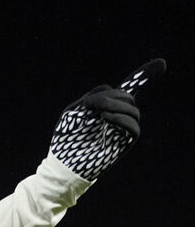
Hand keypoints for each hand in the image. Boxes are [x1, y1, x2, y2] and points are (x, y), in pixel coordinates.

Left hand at [48, 58, 166, 180]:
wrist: (63, 162)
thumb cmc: (65, 138)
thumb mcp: (74, 111)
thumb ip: (93, 98)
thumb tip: (112, 91)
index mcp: (105, 105)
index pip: (128, 88)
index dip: (145, 75)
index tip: (162, 63)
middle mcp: (116, 114)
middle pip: (126, 95)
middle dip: (113, 96)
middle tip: (96, 105)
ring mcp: (121, 128)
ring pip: (133, 109)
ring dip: (116, 107)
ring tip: (100, 114)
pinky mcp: (123, 143)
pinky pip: (134, 128)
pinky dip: (121, 119)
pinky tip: (106, 118)